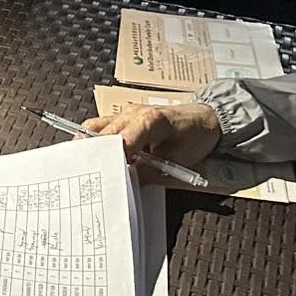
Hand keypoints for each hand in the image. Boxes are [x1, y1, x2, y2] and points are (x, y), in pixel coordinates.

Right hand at [81, 103, 221, 182]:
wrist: (206, 119)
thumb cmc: (195, 137)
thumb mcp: (177, 160)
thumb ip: (149, 172)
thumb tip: (125, 183)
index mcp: (149, 120)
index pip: (121, 142)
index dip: (111, 160)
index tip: (106, 178)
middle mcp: (132, 113)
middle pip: (101, 134)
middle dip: (95, 156)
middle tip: (90, 177)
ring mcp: (126, 113)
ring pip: (95, 127)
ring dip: (91, 147)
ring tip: (89, 167)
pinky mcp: (123, 117)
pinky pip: (101, 127)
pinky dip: (96, 142)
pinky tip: (97, 157)